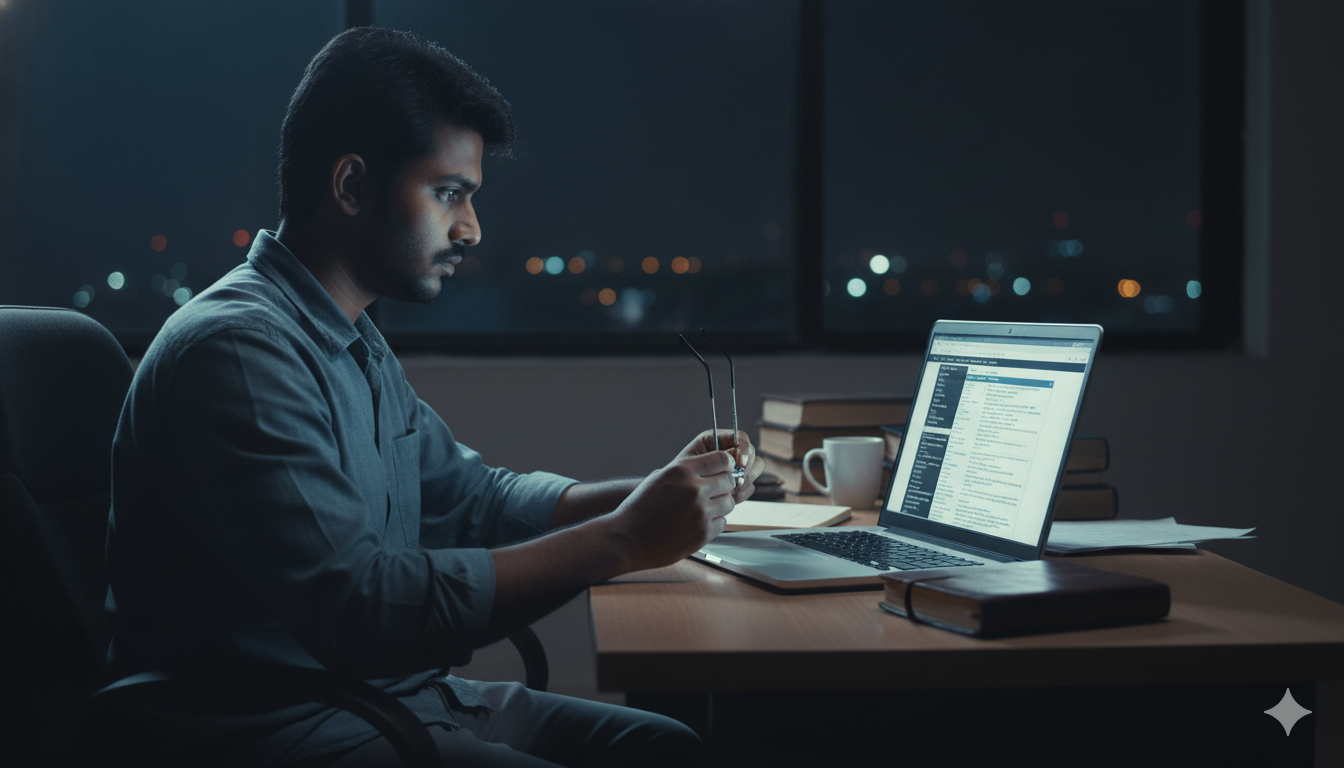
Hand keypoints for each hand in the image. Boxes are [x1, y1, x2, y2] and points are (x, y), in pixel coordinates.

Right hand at [606, 450, 738, 571]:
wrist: (627, 539)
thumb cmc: (640, 508)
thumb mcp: (660, 478)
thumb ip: (687, 471)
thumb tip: (714, 469)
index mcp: (682, 470)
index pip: (723, 459)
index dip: (725, 466)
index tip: (722, 472)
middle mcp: (694, 489)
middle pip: (729, 481)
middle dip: (723, 487)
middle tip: (710, 494)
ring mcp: (700, 512)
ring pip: (729, 503)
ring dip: (719, 506)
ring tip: (700, 511)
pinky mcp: (703, 533)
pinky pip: (722, 523)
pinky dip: (713, 524)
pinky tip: (695, 524)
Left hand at [678, 429, 764, 503]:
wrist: (673, 495)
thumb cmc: (678, 475)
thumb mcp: (691, 462)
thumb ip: (714, 459)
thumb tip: (736, 463)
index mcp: (718, 440)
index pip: (741, 438)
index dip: (744, 449)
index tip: (740, 462)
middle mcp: (730, 452)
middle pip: (752, 454)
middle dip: (747, 468)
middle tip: (737, 481)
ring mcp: (736, 469)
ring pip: (754, 471)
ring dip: (745, 482)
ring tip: (730, 492)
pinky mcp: (737, 485)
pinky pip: (749, 487)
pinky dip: (742, 494)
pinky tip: (731, 498)